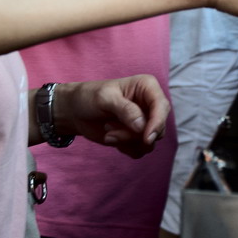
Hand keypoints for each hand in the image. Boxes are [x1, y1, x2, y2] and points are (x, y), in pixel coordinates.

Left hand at [53, 76, 170, 158]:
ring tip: (108, 131)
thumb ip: (125, 110)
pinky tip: (111, 137)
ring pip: (149, 142)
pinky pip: (140, 150)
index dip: (157, 123)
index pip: (162, 107)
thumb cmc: (89, 97)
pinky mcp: (137, 137)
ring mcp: (145, 122)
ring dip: (127, 142)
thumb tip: (142, 126)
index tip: (147, 138)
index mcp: (147, 87)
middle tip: (110, 129)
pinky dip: (125, 148)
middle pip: (158, 128)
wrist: (76, 112)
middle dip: (134, 135)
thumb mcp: (104, 98)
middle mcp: (150, 105)